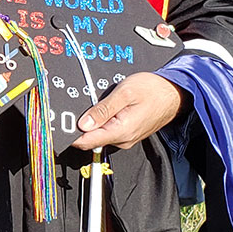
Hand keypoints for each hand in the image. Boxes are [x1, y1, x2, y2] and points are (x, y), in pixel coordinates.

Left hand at [72, 73, 186, 151]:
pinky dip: (103, 121)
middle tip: (77, 106)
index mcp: (120, 131)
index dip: (70, 134)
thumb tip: (83, 124)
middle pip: (91, 138)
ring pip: (100, 134)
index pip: (86, 141)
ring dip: (94, 121)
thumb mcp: (124, 93)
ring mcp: (126, 138)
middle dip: (81, 124)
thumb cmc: (153, 90)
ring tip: (99, 102)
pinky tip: (108, 107)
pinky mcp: (128, 133)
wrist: (174, 93)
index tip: (58, 126)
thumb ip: (102, 110)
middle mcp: (122, 140)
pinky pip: (109, 130)